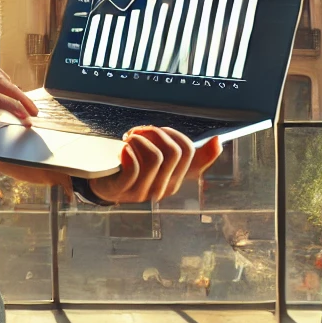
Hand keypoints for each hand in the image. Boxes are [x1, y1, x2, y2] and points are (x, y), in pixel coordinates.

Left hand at [89, 126, 222, 203]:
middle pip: (174, 151)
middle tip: (139, 132)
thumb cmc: (135, 166)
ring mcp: (143, 191)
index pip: (191, 154)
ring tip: (129, 139)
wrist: (102, 182)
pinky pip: (134, 166)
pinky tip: (122, 149)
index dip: (174, 134)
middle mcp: (163, 188)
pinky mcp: (123, 189)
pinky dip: (128, 150)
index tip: (161, 131)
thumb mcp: (164, 160)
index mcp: (176, 179)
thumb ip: (192, 155)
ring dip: (140, 139)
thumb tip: (219, 141)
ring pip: (155, 157)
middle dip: (155, 132)